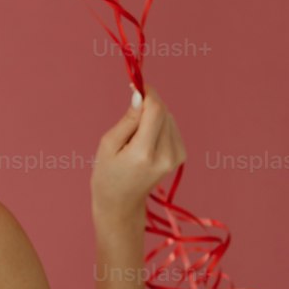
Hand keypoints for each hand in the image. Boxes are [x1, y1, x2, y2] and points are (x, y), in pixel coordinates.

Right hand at [90, 83, 185, 226]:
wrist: (121, 203)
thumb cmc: (108, 173)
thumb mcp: (108, 144)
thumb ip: (128, 119)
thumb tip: (141, 95)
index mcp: (144, 153)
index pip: (156, 110)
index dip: (148, 93)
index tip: (135, 85)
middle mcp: (166, 155)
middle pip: (163, 112)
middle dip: (148, 105)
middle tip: (129, 117)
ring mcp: (176, 157)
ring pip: (169, 117)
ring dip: (153, 117)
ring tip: (136, 137)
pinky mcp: (181, 156)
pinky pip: (171, 127)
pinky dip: (159, 126)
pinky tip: (146, 141)